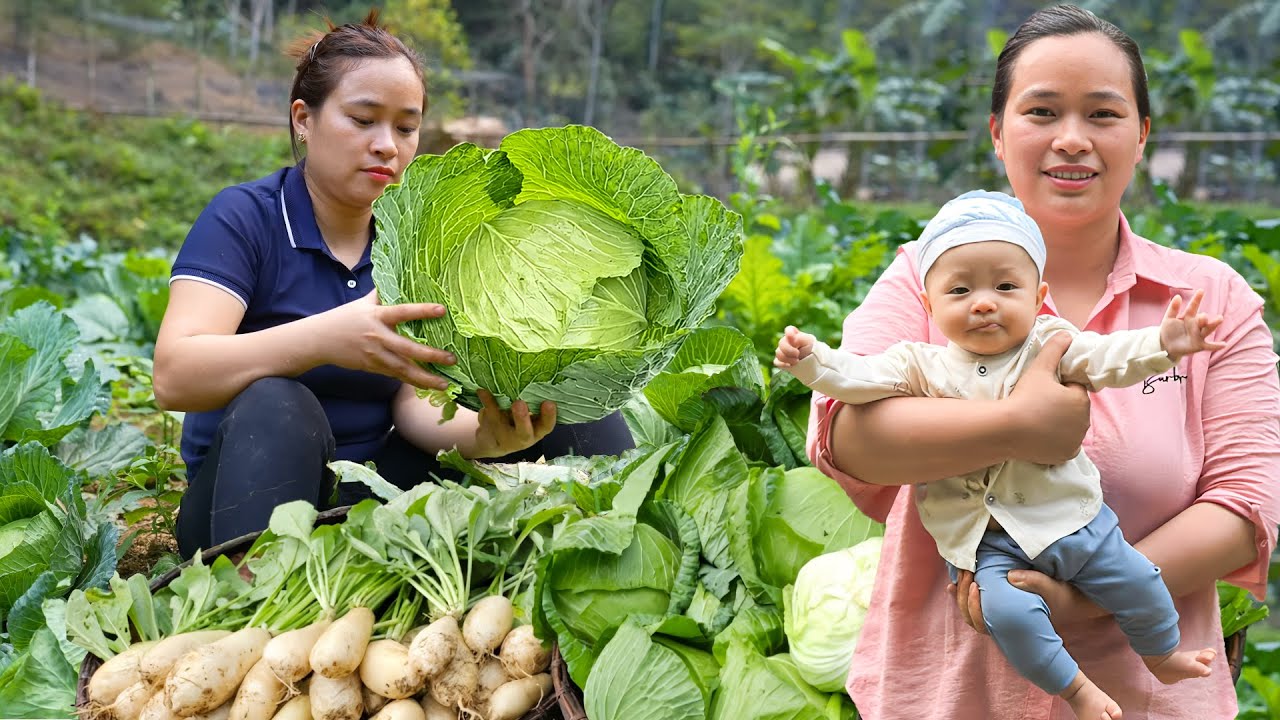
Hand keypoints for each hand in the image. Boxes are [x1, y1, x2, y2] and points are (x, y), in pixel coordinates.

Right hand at [322, 290, 455, 390]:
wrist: (319, 340)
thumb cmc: (344, 318)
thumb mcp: (362, 303)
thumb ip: (382, 295)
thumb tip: (400, 279)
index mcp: (377, 316)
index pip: (403, 312)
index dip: (422, 311)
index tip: (442, 310)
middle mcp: (377, 337)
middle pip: (407, 348)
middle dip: (431, 355)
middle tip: (451, 359)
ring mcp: (375, 355)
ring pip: (403, 369)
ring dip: (425, 377)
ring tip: (445, 383)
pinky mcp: (372, 367)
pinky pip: (395, 375)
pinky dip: (411, 381)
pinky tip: (428, 385)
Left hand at [469, 389, 556, 458]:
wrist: (495, 443)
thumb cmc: (520, 422)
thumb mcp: (531, 417)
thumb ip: (533, 402)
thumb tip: (533, 378)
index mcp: (537, 430)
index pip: (546, 425)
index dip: (549, 416)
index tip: (549, 402)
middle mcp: (522, 437)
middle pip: (523, 432)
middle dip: (522, 418)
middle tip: (519, 403)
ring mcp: (503, 438)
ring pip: (499, 425)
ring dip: (494, 409)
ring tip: (487, 392)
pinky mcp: (488, 435)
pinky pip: (486, 419)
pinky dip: (484, 403)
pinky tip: (481, 391)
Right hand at [774, 326, 816, 368]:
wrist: (813, 363)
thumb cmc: (812, 350)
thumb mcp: (809, 342)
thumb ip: (800, 338)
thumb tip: (791, 339)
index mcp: (794, 334)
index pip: (788, 330)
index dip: (789, 333)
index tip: (795, 342)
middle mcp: (786, 341)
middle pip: (781, 343)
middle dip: (789, 350)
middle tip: (797, 354)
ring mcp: (782, 351)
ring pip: (778, 353)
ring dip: (788, 359)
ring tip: (797, 361)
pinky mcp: (780, 360)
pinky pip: (777, 362)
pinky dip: (783, 364)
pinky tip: (790, 365)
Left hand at [946, 568, 1094, 634]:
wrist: (1072, 603)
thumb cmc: (1060, 597)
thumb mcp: (1051, 587)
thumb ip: (1032, 581)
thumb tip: (1009, 575)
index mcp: (1010, 625)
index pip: (980, 623)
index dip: (971, 605)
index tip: (974, 584)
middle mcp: (1001, 625)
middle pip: (970, 617)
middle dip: (962, 595)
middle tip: (966, 572)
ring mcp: (998, 618)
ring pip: (969, 613)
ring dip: (961, 593)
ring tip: (962, 571)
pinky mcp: (998, 609)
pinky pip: (976, 605)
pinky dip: (963, 594)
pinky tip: (954, 582)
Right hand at [1006, 332, 1090, 464]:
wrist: (1008, 429)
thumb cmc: (1025, 397)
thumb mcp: (1039, 368)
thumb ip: (1055, 349)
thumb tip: (1067, 333)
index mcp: (1081, 399)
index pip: (1074, 389)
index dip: (1059, 387)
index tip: (1043, 389)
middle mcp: (1084, 421)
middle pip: (1074, 408)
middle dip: (1062, 405)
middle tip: (1038, 404)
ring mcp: (1076, 440)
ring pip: (1070, 426)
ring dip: (1060, 423)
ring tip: (1038, 420)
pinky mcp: (1066, 455)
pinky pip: (1066, 444)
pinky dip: (1058, 441)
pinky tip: (1043, 435)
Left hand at [1160, 289, 1225, 360]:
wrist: (1166, 345)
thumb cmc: (1169, 330)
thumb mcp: (1168, 319)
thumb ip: (1173, 308)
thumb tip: (1177, 296)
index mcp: (1189, 317)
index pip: (1193, 307)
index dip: (1197, 299)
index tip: (1201, 290)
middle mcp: (1196, 325)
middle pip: (1202, 320)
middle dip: (1203, 318)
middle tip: (1203, 316)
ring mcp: (1199, 335)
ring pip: (1207, 330)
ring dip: (1213, 325)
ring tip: (1220, 319)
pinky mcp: (1199, 345)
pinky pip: (1209, 346)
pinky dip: (1216, 345)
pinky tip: (1224, 344)